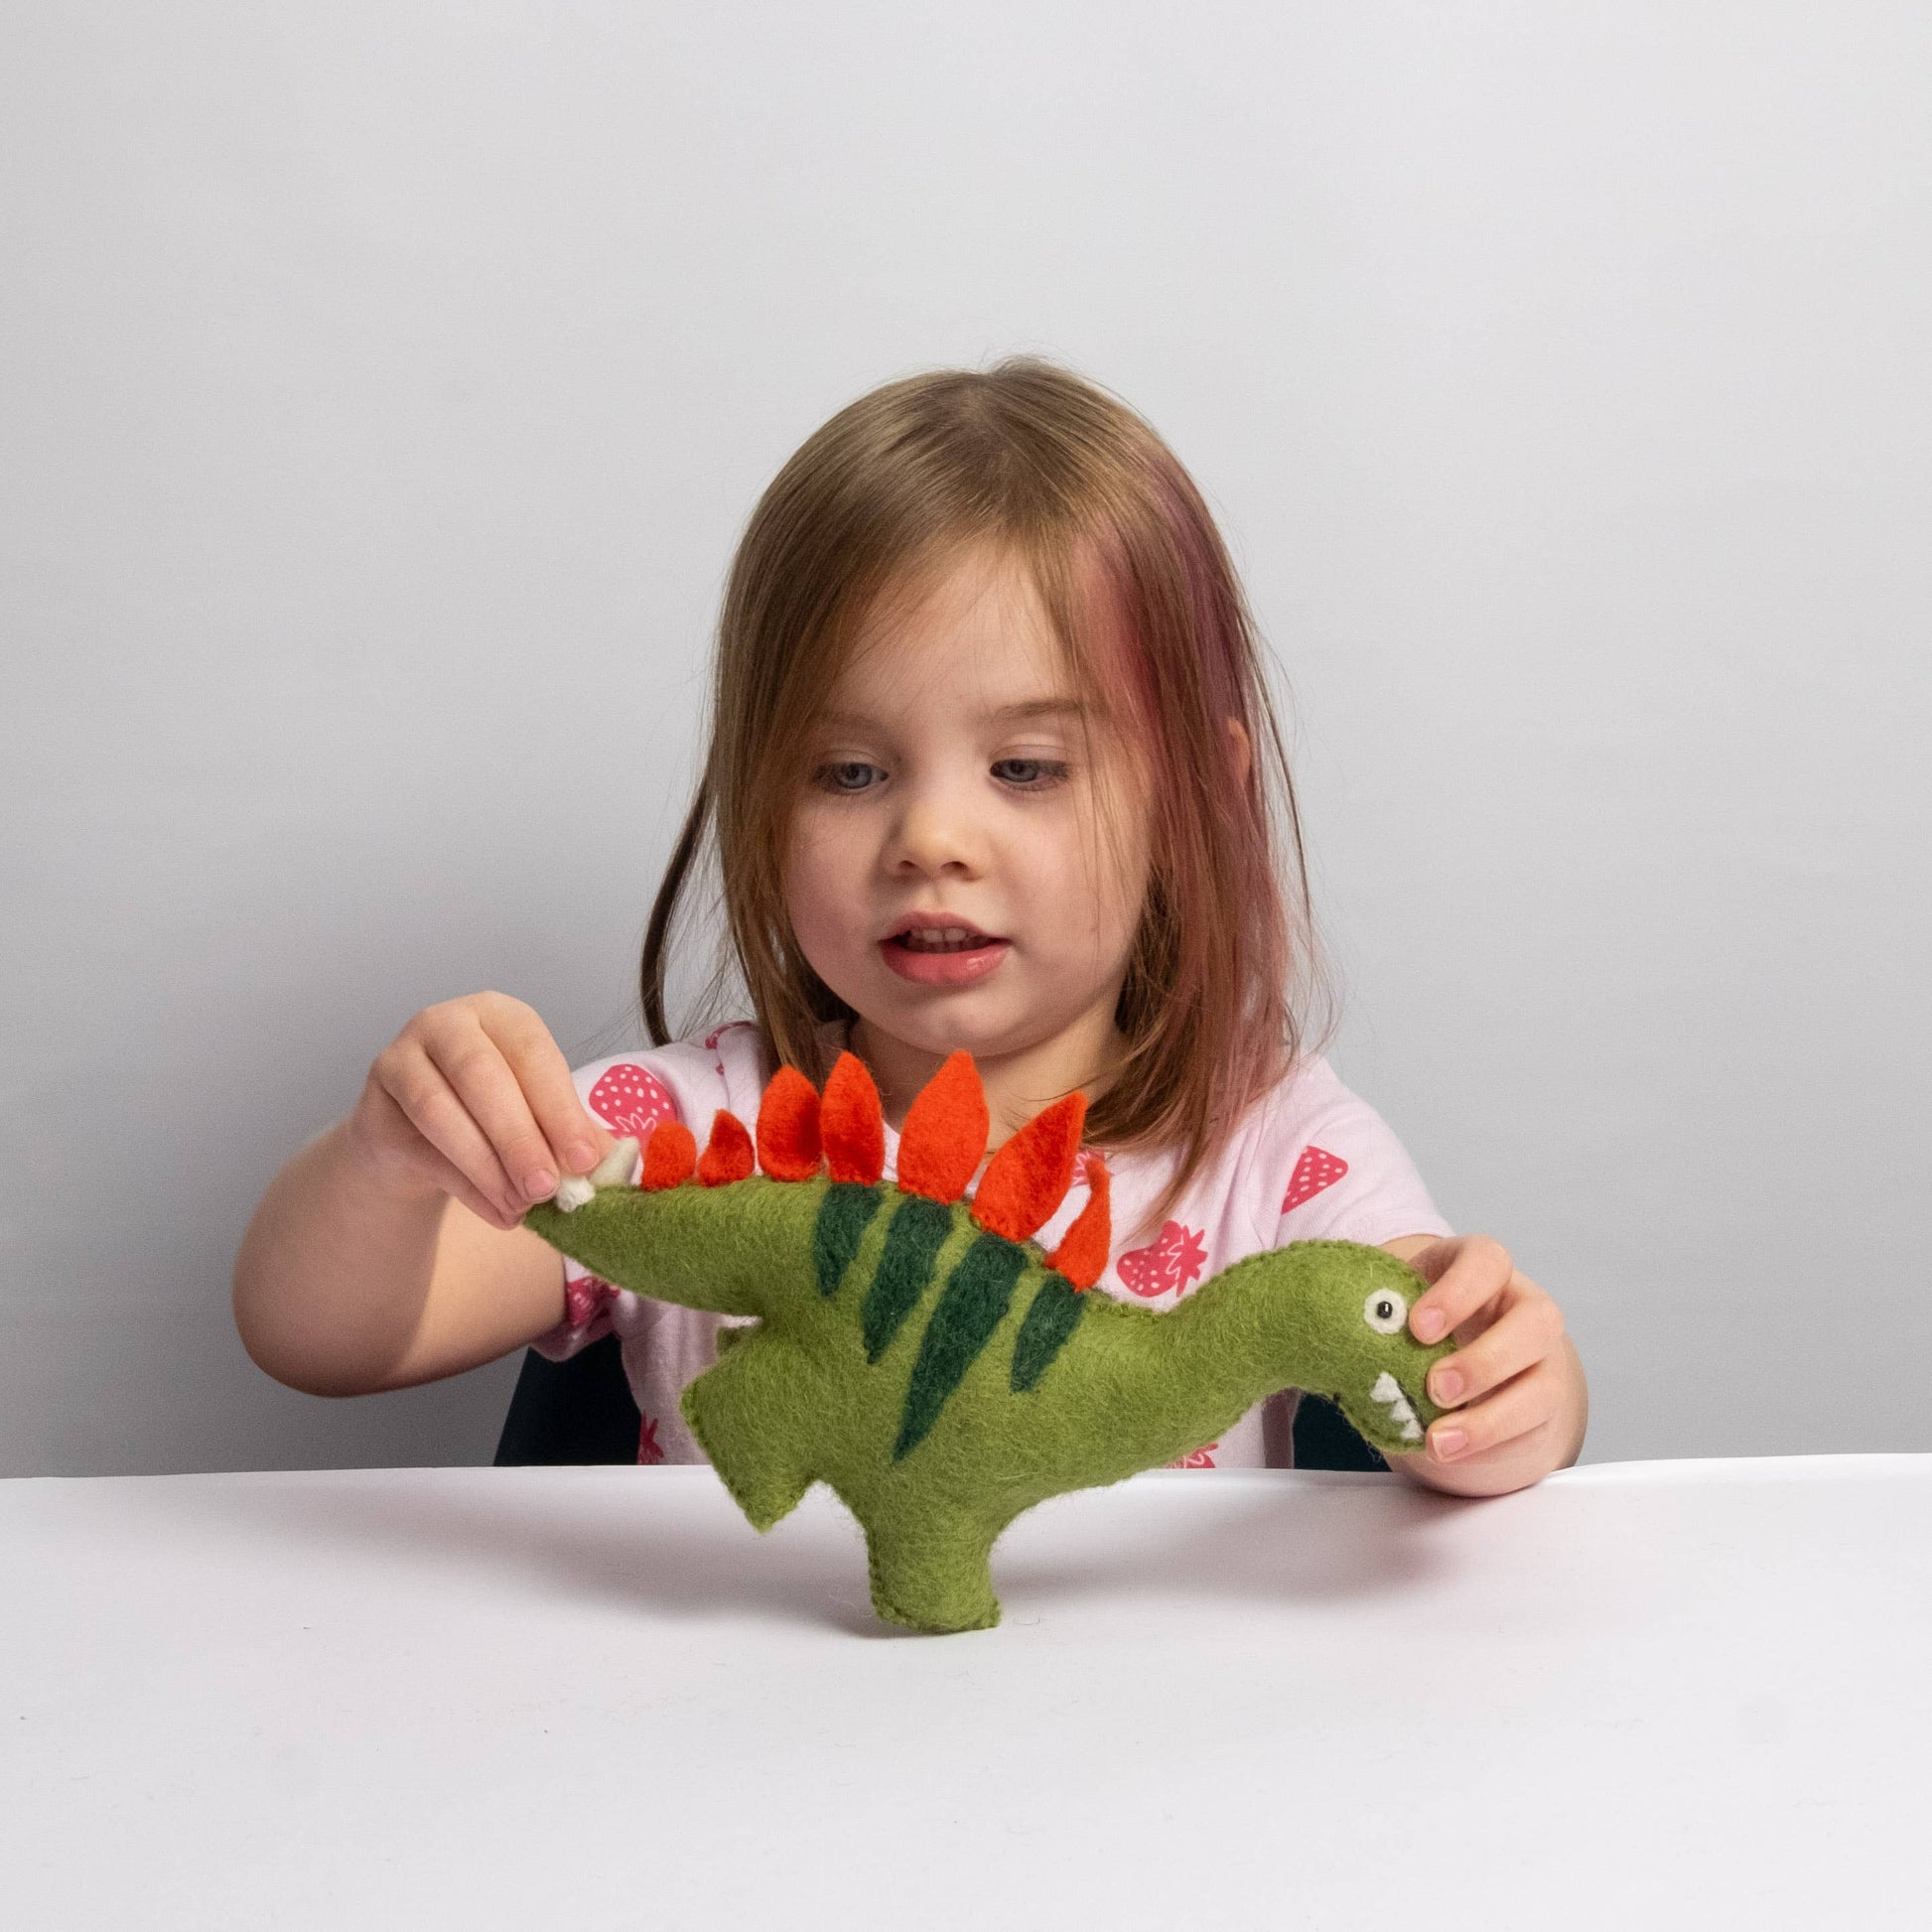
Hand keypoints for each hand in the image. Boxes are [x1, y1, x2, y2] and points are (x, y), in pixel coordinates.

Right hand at [343, 992, 613, 1231]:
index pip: (533, 1053)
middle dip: (520, 1137)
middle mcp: (447, 1024)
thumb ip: (571, 1132)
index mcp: (501, 1015)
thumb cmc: (491, 1116)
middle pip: (481, 1076)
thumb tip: (611, 1162)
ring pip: (440, 1111)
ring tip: (523, 1206)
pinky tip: (499, 1214)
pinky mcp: (373, 1108)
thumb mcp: (537, 1115)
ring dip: (488, 1166)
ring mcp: (401, 1060)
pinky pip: (419, 1148)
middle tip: (548, 1187)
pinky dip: (465, 1187)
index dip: (559, 1108)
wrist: (415, 1141)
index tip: (584, 1159)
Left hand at [1391, 1234, 1581, 1483]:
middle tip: (1435, 1389)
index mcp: (1483, 1269)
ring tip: (1438, 1441)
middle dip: (1485, 1361)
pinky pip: (1533, 1432)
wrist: (1452, 1354)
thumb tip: (1322, 1328)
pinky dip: (1492, 1448)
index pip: (1488, 1261)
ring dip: (1491, 1420)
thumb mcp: (1398, 1300)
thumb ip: (1374, 1309)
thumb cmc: (1416, 1319)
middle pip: (1537, 1322)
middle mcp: (1524, 1308)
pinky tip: (1453, 1454)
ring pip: (1546, 1387)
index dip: (1458, 1292)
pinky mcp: (1542, 1408)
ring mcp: (1541, 1360)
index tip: (1417, 1328)